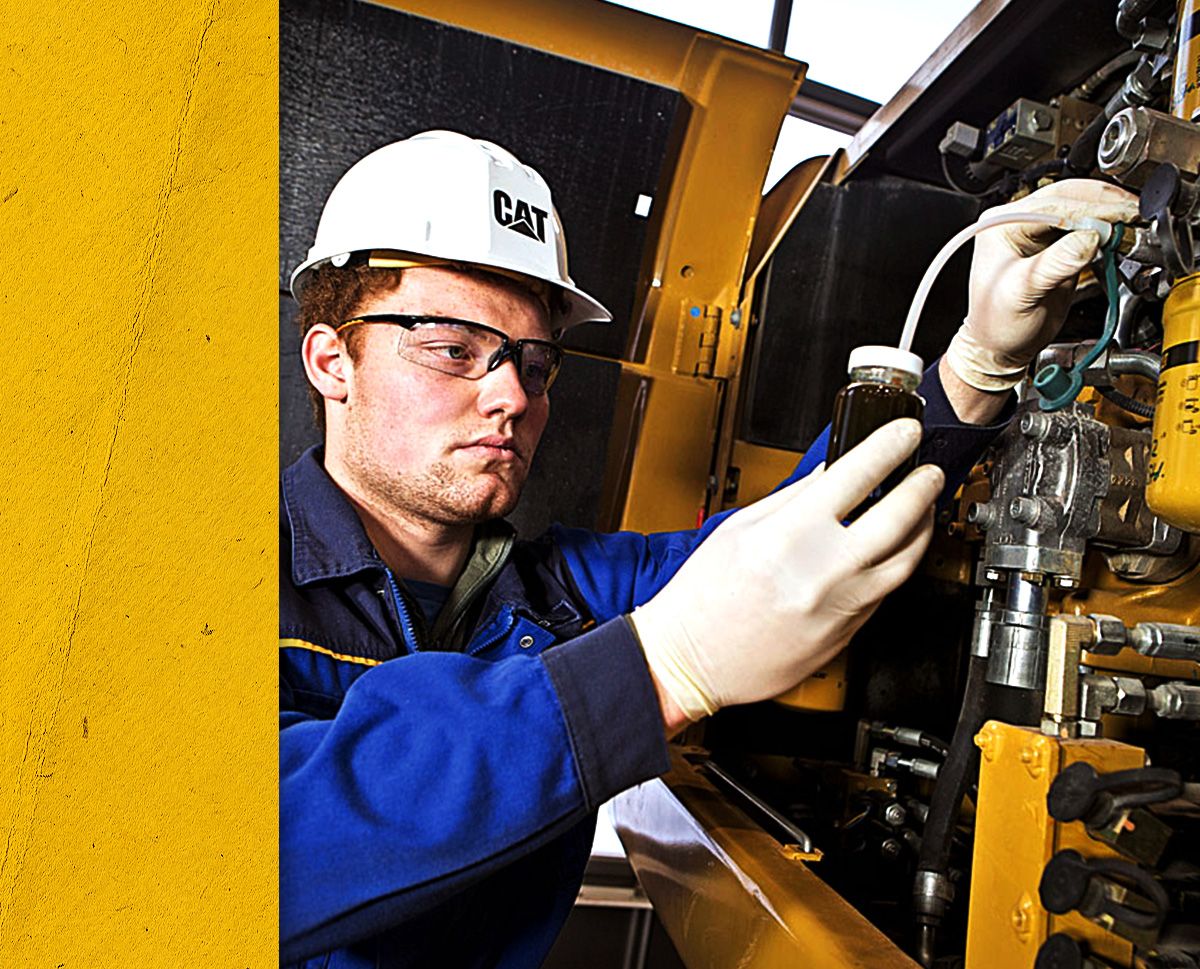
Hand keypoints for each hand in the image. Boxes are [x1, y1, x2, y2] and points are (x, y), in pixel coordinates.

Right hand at [631, 419, 942, 730]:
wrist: (692, 660)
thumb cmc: (703, 598)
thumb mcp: (739, 529)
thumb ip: (792, 497)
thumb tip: (831, 472)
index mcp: (788, 535)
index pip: (856, 474)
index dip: (890, 446)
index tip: (904, 435)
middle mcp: (821, 570)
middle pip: (898, 516)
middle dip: (922, 486)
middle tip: (929, 472)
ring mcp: (840, 606)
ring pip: (906, 560)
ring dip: (923, 527)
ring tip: (923, 509)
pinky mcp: (847, 634)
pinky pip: (885, 591)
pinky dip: (895, 564)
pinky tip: (893, 550)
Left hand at [948, 179, 1138, 390]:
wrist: (1000, 344)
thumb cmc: (996, 323)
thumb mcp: (1021, 294)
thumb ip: (1054, 265)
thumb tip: (1089, 239)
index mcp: (1000, 224)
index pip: (1053, 206)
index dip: (1090, 209)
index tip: (1120, 215)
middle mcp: (1018, 219)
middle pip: (1069, 197)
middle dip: (1104, 203)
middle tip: (1135, 212)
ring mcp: (1040, 230)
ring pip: (1081, 207)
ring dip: (1109, 212)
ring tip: (1134, 219)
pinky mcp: (1058, 243)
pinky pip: (1087, 226)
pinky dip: (1108, 227)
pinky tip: (1122, 232)